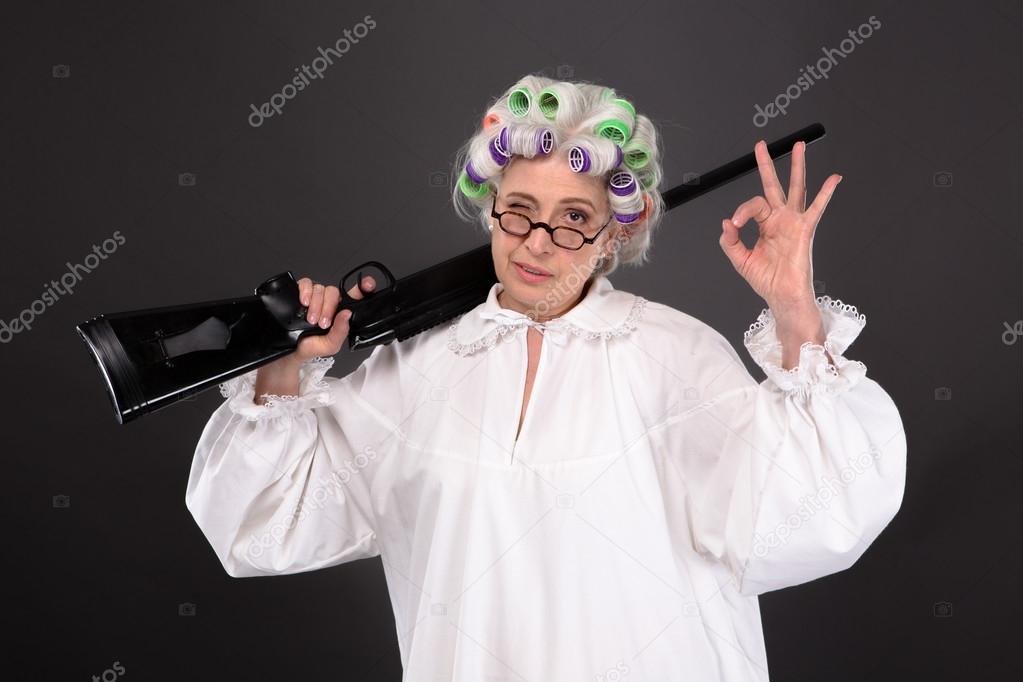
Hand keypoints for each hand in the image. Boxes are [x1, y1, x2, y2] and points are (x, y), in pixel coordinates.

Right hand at [267, 274, 376, 368]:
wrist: (291, 351)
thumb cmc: (312, 346)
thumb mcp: (330, 345)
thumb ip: (341, 331)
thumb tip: (346, 315)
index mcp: (341, 312)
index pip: (356, 295)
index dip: (363, 287)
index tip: (368, 285)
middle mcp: (329, 301)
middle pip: (334, 292)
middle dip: (328, 308)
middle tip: (323, 323)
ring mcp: (315, 296)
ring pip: (320, 288)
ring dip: (316, 305)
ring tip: (311, 320)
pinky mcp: (301, 292)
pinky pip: (305, 283)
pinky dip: (305, 292)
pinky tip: (303, 303)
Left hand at [719, 140, 841, 310]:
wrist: (782, 296)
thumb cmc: (767, 280)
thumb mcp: (741, 260)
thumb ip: (730, 241)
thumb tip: (726, 222)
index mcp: (765, 225)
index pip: (753, 205)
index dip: (742, 211)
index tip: (734, 224)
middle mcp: (780, 220)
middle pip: (774, 186)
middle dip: (768, 165)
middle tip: (761, 145)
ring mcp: (794, 222)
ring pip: (796, 188)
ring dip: (797, 166)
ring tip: (799, 146)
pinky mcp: (805, 230)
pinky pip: (816, 208)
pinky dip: (826, 193)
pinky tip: (833, 178)